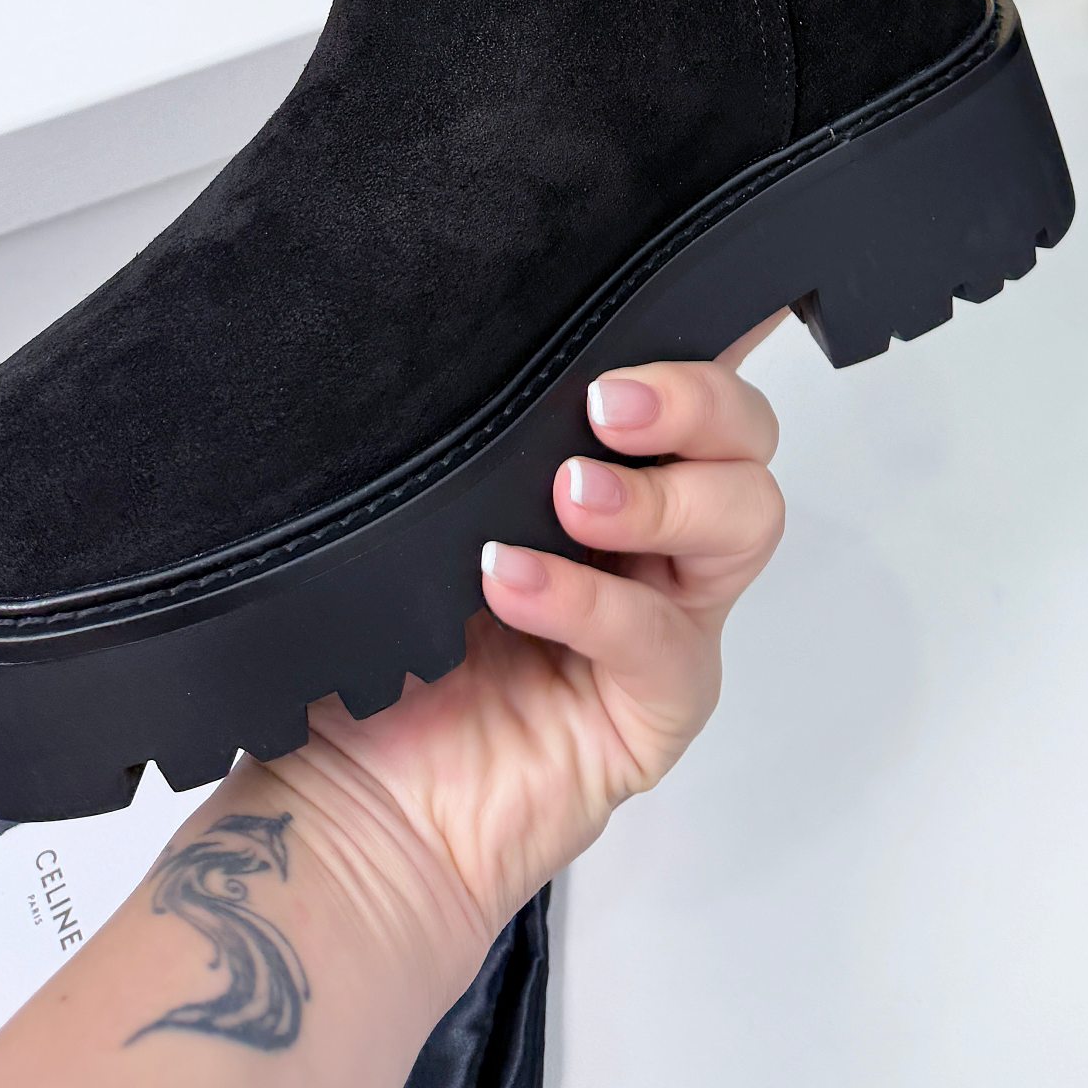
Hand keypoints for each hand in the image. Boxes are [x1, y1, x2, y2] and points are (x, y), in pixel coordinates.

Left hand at [256, 323, 787, 995]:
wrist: (342, 813)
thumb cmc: (373, 657)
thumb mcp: (413, 516)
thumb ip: (466, 438)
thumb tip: (465, 331)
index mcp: (602, 466)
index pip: (681, 376)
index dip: (711, 322)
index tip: (679, 275)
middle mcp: (652, 535)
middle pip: (746, 434)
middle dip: (698, 396)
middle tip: (605, 403)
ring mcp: (665, 618)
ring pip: (745, 517)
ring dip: (665, 495)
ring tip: (571, 496)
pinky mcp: (655, 707)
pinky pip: (662, 639)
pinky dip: (591, 599)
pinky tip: (514, 580)